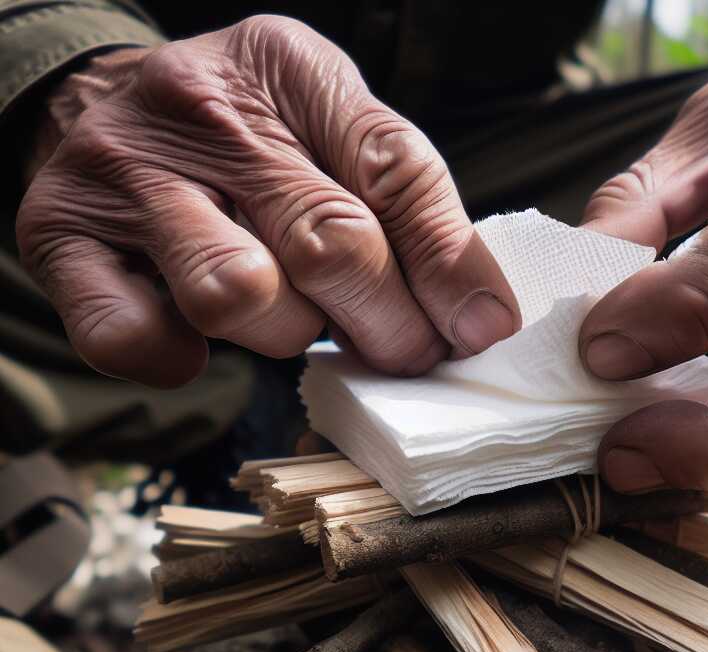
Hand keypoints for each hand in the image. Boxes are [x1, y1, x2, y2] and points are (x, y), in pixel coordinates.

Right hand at [17, 16, 518, 387]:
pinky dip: (176, 359)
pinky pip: (133, 336)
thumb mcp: (333, 133)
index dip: (450, 268)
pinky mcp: (63, 237)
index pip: (396, 172)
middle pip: (331, 245)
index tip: (481, 332)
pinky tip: (196, 340)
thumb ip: (405, 207)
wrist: (94, 105)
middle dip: (388, 325)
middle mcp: (204, 112)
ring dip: (284, 334)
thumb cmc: (248, 140)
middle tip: (403, 350)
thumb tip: (478, 321)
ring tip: (290, 316)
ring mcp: (127, 175)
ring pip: (239, 296)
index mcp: (292, 73)